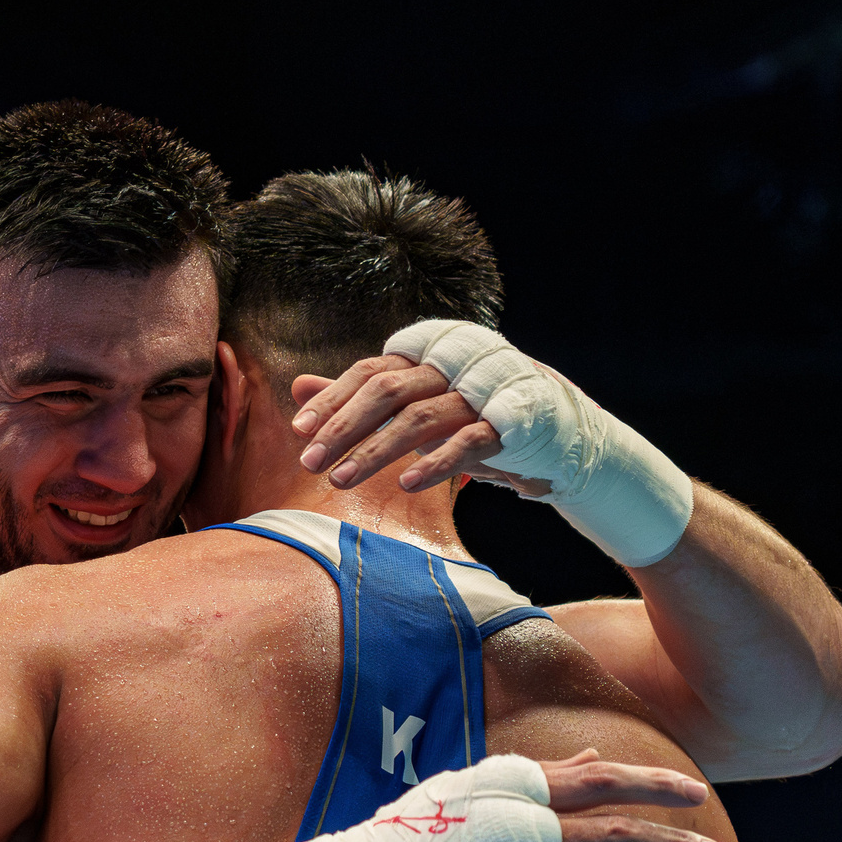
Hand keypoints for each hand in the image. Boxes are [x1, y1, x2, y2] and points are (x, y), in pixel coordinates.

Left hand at [288, 362, 544, 495]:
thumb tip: (297, 385)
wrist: (544, 426)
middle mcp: (449, 367)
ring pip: (421, 417)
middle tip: (309, 462)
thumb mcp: (406, 405)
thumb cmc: (464, 413)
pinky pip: (467, 441)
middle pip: (388, 390)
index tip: (300, 432)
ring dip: (376, 451)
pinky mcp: (508, 424)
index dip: (333, 400)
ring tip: (341, 480)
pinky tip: (404, 484)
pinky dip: (435, 463)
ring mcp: (480, 393)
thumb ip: (355, 396)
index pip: (369, 372)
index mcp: (423, 357)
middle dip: (345, 427)